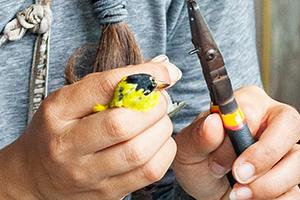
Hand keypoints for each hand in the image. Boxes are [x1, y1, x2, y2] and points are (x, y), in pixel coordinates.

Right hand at [0, 59, 181, 199]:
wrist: (36, 177)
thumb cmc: (57, 131)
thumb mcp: (70, 101)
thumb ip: (110, 84)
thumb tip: (164, 70)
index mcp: (58, 113)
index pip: (103, 87)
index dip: (142, 77)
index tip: (163, 73)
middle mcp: (68, 146)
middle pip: (122, 124)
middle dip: (153, 107)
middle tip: (159, 100)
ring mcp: (87, 174)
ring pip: (139, 152)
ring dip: (161, 130)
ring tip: (159, 121)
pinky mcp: (106, 193)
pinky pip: (148, 173)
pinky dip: (163, 152)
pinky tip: (157, 142)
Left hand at [173, 86, 299, 199]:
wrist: (203, 185)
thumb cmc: (198, 158)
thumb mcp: (188, 148)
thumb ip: (198, 135)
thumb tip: (213, 123)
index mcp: (245, 105)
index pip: (254, 109)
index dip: (243, 134)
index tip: (227, 158)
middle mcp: (269, 123)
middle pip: (291, 127)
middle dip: (264, 158)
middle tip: (239, 177)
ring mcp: (283, 149)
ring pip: (297, 161)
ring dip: (267, 184)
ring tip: (237, 193)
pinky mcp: (288, 175)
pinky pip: (295, 189)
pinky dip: (274, 198)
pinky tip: (249, 198)